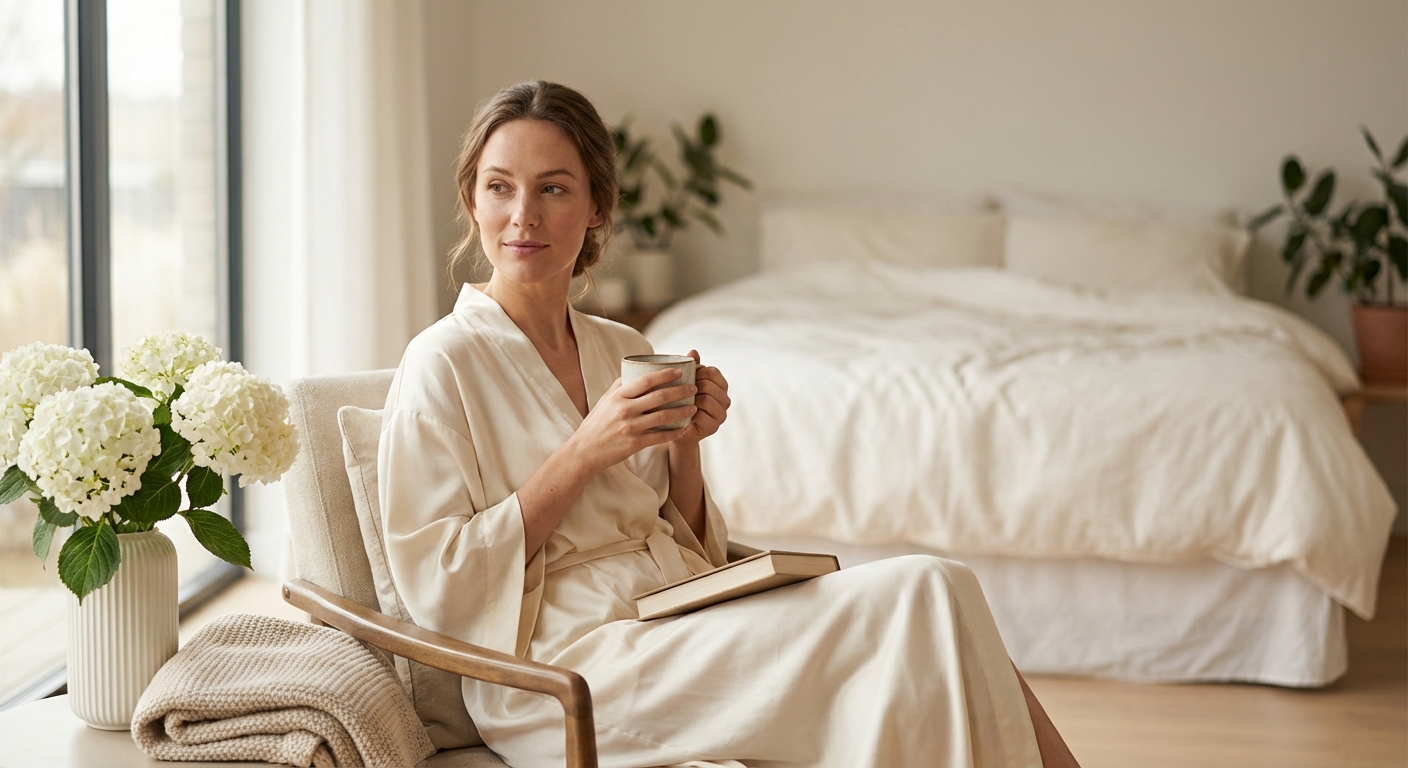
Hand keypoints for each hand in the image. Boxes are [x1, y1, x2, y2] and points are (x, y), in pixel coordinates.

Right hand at [567, 368, 697, 473]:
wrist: (584, 451)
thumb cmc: (596, 424)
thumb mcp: (605, 401)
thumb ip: (620, 386)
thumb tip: (636, 371)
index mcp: (618, 396)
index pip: (645, 380)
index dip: (665, 374)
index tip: (679, 370)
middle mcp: (625, 410)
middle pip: (659, 397)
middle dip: (680, 391)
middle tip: (694, 387)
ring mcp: (630, 427)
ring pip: (663, 416)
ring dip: (682, 411)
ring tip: (694, 407)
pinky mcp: (635, 444)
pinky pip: (660, 437)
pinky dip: (674, 432)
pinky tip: (683, 429)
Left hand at [676, 350, 728, 443]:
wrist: (677, 428)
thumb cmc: (682, 402)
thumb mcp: (686, 383)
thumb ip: (692, 368)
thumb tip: (693, 351)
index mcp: (721, 386)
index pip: (712, 372)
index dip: (697, 372)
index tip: (686, 377)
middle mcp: (725, 399)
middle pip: (708, 384)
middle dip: (692, 386)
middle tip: (680, 391)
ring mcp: (721, 414)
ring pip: (706, 398)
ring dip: (691, 400)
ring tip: (682, 402)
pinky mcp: (714, 426)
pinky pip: (701, 414)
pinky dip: (690, 413)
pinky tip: (684, 413)